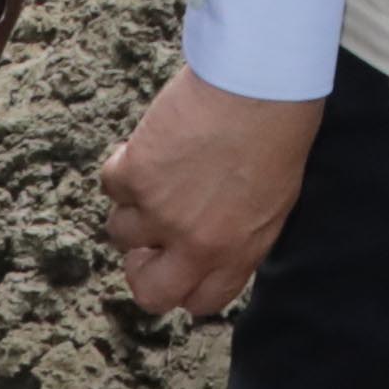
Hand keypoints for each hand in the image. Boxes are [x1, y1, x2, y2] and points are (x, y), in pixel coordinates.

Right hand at [98, 67, 325, 318]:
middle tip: (145, 242)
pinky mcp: (135, 176)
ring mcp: (162, 213)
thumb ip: (240, 235)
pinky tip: (151, 142)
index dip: (182, 285)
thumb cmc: (277, 133)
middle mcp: (197, 244)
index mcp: (238, 253)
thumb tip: (210, 247)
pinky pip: (111, 183)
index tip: (175, 264)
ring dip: (133, 203)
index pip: (199, 301)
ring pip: (120, 232)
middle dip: (140, 271)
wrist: (258, 86)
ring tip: (161, 168)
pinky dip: (123, 163)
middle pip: (149, 293)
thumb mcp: (273, 203)